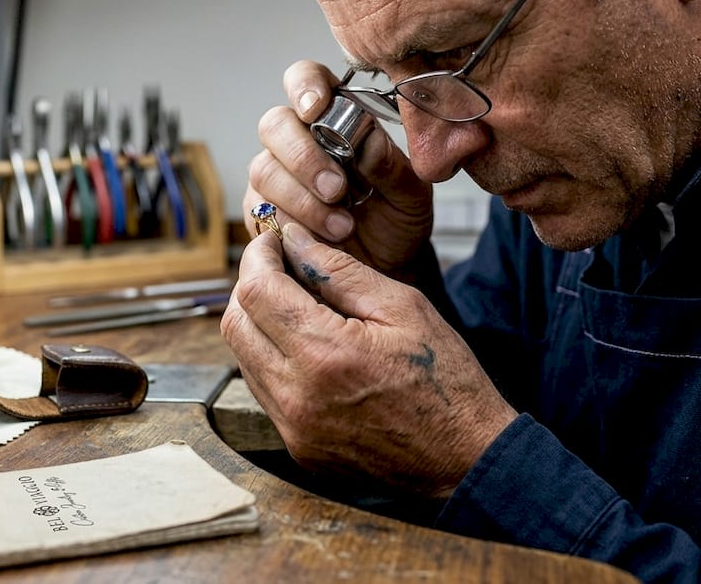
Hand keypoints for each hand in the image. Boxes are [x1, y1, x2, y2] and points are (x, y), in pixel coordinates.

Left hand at [220, 222, 515, 497]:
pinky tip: (308, 346)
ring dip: (259, 323)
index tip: (275, 242)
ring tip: (297, 304)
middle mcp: (297, 397)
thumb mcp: (403, 307)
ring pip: (243, 357)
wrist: (465, 459)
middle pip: (235, 324)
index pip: (257, 291)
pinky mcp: (297, 446)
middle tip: (281, 268)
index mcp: (326, 355)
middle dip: (250, 287)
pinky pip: (264, 390)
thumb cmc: (445, 379)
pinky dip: (273, 359)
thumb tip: (294, 241)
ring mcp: (293, 428)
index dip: (259, 257)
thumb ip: (340, 270)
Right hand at [244, 61, 432, 278]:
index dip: (304, 86)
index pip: (305, 79)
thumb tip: (368, 142)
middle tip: (337, 189)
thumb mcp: (410, 194)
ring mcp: (275, 175)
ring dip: (303, 200)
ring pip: (264, 170)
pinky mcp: (262, 212)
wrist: (386, 267)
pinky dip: (292, 226)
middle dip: (304, 157)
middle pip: (275, 124)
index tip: (316, 108)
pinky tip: (321, 240)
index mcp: (334, 117)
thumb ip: (391, 167)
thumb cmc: (396, 219)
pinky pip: (261, 210)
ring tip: (342, 226)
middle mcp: (297, 139)